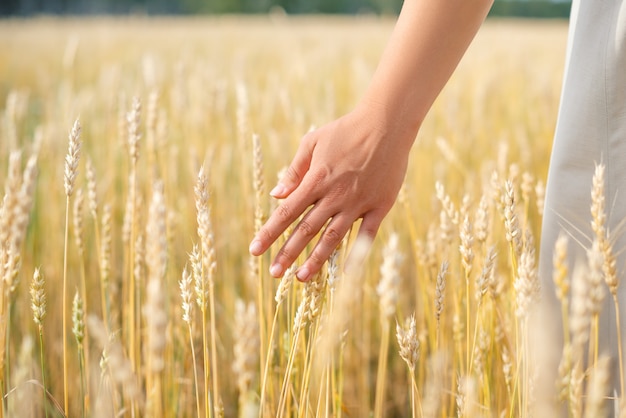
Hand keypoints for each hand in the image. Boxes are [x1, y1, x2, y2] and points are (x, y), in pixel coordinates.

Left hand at [248, 103, 412, 281]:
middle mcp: (334, 195)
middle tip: (273, 273)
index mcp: (316, 180)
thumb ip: (294, 170)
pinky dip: (356, 254)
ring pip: (332, 237)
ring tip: (301, 278)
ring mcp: (358, 203)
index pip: (286, 212)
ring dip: (315, 259)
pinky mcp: (379, 206)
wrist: (386, 124)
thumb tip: (275, 195)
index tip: (255, 250)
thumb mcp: (313, 142)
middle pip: (306, 230)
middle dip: (287, 253)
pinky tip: (345, 271)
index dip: (269, 233)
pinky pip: (366, 235)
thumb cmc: (346, 130)